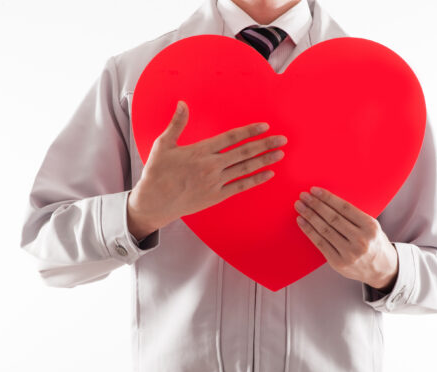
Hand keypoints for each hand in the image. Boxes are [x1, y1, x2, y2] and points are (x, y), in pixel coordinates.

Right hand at [127, 100, 287, 231]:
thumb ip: (177, 124)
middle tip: (282, 139)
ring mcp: (215, 182)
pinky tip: (268, 174)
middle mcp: (211, 166)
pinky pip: (240, 186)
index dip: (250, 131)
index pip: (231, 138)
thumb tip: (182, 103)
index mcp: (200, 151)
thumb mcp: (163, 145)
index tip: (265, 126)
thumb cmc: (156, 173)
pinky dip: (255, 179)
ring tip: (280, 154)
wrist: (154, 203)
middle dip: (265, 145)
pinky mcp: (216, 196)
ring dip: (265, 160)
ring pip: (245, 168)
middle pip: (244, 152)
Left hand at [294, 186, 398, 290]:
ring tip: (299, 206)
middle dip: (316, 205)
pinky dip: (309, 231)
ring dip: (309, 216)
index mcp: (370, 226)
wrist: (381, 269)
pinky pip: (320, 243)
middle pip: (333, 218)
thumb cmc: (372, 242)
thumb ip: (354, 216)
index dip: (328, 198)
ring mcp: (349, 253)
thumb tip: (327, 200)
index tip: (315, 190)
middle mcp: (361, 240)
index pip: (345, 208)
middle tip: (303, 196)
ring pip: (325, 230)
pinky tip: (302, 221)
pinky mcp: (338, 262)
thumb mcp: (371, 226)